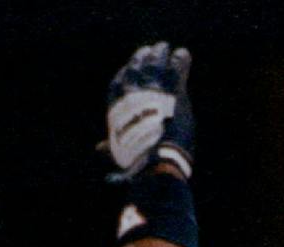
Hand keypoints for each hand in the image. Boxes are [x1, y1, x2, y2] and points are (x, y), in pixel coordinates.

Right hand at [105, 42, 193, 180]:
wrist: (158, 160)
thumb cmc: (138, 161)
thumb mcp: (119, 153)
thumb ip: (111, 147)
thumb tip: (99, 149)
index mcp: (117, 106)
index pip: (119, 82)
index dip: (126, 73)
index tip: (130, 67)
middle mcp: (133, 93)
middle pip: (137, 67)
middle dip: (143, 57)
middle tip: (150, 50)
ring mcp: (153, 89)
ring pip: (156, 62)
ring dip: (161, 53)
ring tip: (165, 48)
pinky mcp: (174, 90)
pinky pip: (177, 67)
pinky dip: (181, 59)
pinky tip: (183, 55)